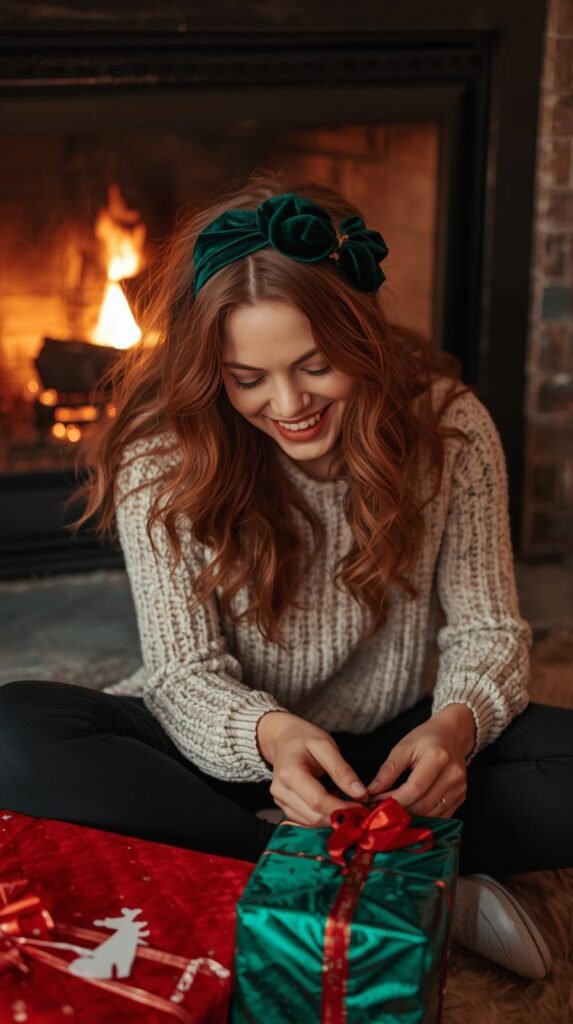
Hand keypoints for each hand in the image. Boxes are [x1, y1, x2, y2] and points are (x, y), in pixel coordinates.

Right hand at [257, 711, 368, 826]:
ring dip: (332, 819)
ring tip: (350, 807)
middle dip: (339, 816)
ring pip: (310, 822)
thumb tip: (360, 793)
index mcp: (290, 773)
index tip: (362, 807)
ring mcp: (280, 800)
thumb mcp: (325, 745)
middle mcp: (280, 790)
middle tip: (360, 809)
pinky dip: (323, 817)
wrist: (283, 740)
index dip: (341, 808)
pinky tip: (334, 806)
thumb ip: (342, 770)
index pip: (317, 800)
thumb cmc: (304, 738)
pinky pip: (306, 821)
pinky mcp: (284, 806)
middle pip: (314, 816)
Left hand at [365, 706, 473, 817]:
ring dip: (410, 816)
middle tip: (382, 806)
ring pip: (431, 814)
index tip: (376, 801)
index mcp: (438, 758)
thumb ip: (388, 770)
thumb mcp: (403, 747)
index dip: (394, 799)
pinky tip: (411, 809)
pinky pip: (440, 816)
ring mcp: (460, 788)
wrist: (452, 735)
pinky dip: (424, 816)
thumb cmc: (426, 738)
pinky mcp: (461, 797)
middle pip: (422, 805)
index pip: (414, 789)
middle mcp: (453, 775)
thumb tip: (373, 790)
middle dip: (399, 809)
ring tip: (394, 808)